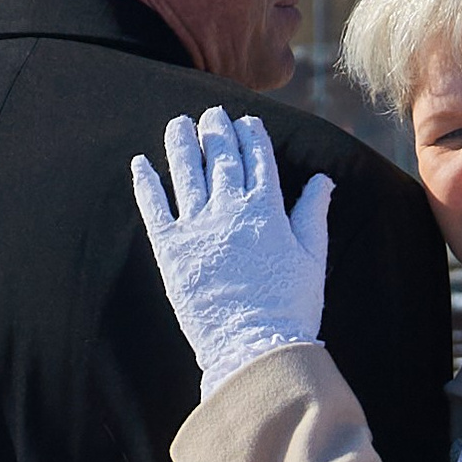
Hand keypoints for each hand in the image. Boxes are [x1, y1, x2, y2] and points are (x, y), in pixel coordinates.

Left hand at [130, 107, 334, 394]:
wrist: (254, 348)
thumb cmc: (290, 309)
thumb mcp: (312, 258)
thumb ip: (313, 214)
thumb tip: (322, 179)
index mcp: (266, 210)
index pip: (258, 160)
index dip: (251, 136)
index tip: (245, 121)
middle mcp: (229, 211)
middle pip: (220, 158)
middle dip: (215, 130)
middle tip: (210, 113)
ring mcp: (197, 228)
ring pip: (185, 172)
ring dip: (180, 143)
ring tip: (178, 124)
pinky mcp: (170, 250)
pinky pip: (154, 207)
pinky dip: (146, 183)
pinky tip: (139, 163)